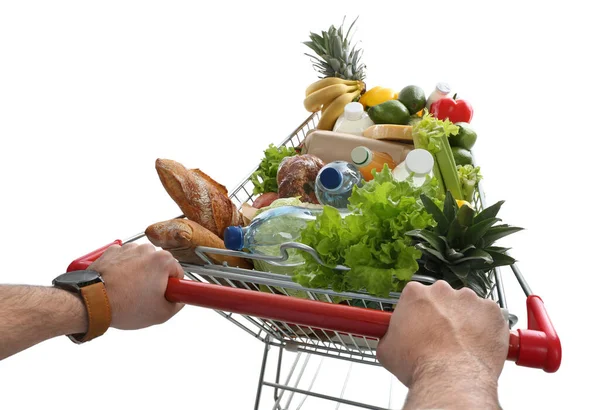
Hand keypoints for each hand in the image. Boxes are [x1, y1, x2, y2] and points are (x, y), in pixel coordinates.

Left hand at [89, 243, 184, 329]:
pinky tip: (118, 284)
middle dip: (155, 279)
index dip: (172, 288)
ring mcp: (127, 249)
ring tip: (128, 292)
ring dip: (138, 274)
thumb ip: (178, 304)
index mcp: (163, 260)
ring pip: (141, 262)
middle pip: (159, 265)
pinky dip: (122, 270)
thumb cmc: (124, 305)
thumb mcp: (162, 314)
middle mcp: (146, 249)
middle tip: (145, 297)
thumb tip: (179, 299)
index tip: (163, 296)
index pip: (178, 273)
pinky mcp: (111, 252)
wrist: (92, 302)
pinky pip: (124, 260)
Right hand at [377, 281, 508, 387]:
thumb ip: (389, 335)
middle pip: (442, 298)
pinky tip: (477, 345)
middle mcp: (442, 290)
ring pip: (467, 306)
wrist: (450, 378)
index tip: (420, 324)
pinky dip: (485, 328)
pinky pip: (489, 316)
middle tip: (441, 337)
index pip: (416, 295)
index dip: (418, 312)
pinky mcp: (491, 311)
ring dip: (464, 320)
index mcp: (415, 294)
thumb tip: (391, 338)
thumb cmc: (420, 364)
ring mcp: (469, 299)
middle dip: (442, 314)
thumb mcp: (387, 350)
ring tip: (461, 345)